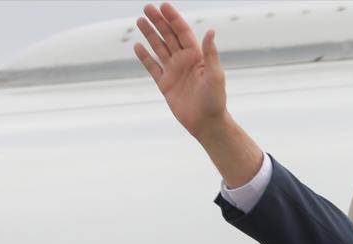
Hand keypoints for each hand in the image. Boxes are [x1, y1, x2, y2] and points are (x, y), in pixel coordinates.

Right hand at [133, 2, 226, 138]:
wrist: (206, 123)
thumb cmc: (215, 100)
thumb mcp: (215, 75)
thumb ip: (211, 53)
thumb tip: (210, 31)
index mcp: (197, 56)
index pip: (183, 32)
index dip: (173, 18)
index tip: (163, 5)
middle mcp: (184, 61)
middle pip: (169, 36)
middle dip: (159, 22)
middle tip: (147, 7)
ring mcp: (174, 72)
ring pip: (159, 48)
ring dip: (150, 34)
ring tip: (140, 20)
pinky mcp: (165, 84)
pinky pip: (152, 67)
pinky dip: (145, 57)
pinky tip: (137, 46)